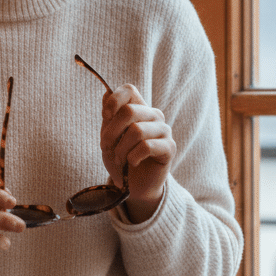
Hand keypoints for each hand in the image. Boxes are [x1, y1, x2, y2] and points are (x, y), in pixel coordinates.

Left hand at [99, 84, 175, 222]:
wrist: (136, 185)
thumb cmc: (122, 159)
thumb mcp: (110, 138)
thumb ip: (109, 117)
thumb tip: (106, 94)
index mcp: (139, 108)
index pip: (129, 90)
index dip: (114, 100)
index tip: (105, 117)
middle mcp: (154, 115)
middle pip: (128, 111)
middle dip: (111, 133)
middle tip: (106, 148)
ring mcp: (164, 130)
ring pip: (136, 131)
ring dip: (121, 149)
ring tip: (119, 160)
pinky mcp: (169, 147)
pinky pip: (147, 146)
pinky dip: (133, 157)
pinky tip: (133, 163)